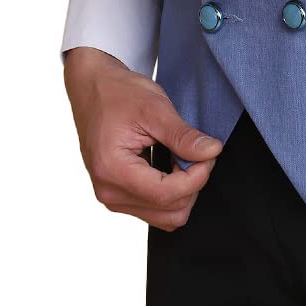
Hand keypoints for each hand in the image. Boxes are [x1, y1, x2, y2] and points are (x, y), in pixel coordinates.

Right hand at [63, 46, 223, 231]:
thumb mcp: (155, 107)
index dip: (197, 177)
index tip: (209, 152)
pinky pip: (155, 208)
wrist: (93, 89)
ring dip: (183, 188)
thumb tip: (212, 151)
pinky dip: (171, 190)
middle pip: (170, 212)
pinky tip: (170, 163)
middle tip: (197, 150)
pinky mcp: (118, 196)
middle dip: (192, 183)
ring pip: (165, 216)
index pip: (166, 194)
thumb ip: (183, 135)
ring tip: (181, 155)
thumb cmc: (118, 93)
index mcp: (112, 170)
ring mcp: (112, 198)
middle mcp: (109, 193)